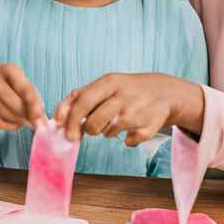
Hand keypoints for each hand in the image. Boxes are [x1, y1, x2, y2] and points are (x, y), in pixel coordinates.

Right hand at [0, 63, 47, 131]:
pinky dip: (10, 126)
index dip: (34, 104)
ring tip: (24, 119)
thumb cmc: (8, 86)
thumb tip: (41, 119)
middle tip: (34, 121)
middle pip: (16, 104)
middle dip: (27, 115)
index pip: (25, 88)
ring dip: (20, 121)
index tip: (40, 116)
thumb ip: (33, 98)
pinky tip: (15, 123)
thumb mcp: (21, 83)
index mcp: (7, 69)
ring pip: (9, 115)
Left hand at [54, 73, 204, 143]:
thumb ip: (81, 96)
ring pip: (108, 133)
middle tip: (88, 130)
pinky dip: (127, 138)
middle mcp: (122, 96)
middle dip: (87, 130)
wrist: (166, 92)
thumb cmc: (127, 89)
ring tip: (115, 122)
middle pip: (93, 123)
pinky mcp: (148, 128)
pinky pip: (127, 141)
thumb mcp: (106, 84)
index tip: (63, 131)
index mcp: (109, 82)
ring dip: (106, 132)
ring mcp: (136, 112)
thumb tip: (57, 118)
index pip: (82, 101)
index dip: (70, 119)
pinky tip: (133, 127)